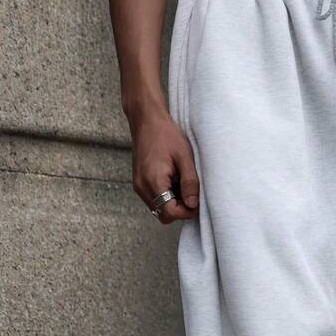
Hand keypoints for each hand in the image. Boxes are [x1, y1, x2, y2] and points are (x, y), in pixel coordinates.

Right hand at [129, 107, 198, 223]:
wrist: (146, 120)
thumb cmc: (166, 134)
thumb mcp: (185, 157)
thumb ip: (190, 183)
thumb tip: (193, 205)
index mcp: (154, 181)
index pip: (170, 212)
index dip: (186, 212)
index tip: (196, 202)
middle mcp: (142, 187)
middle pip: (163, 215)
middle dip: (179, 210)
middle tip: (191, 193)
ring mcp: (138, 185)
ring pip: (158, 208)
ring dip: (172, 203)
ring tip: (181, 184)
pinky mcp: (139, 182)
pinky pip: (153, 199)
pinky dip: (165, 197)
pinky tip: (173, 181)